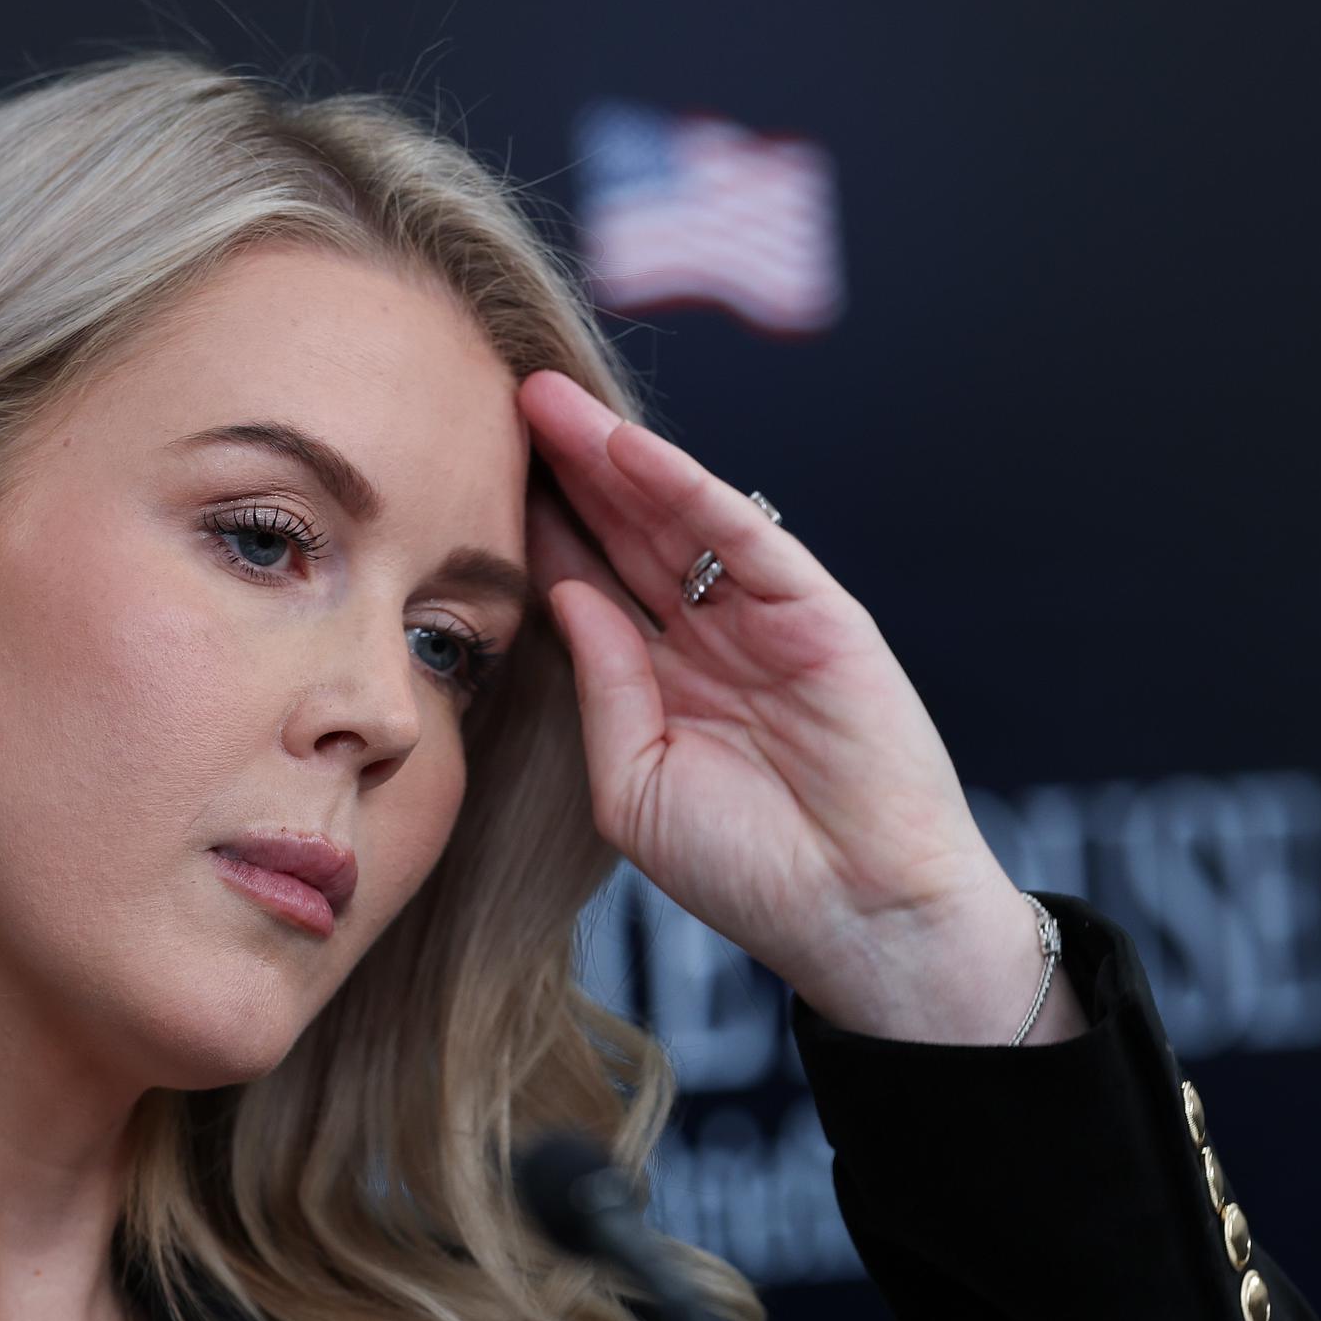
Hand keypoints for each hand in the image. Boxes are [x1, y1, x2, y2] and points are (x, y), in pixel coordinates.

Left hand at [518, 369, 1069, 1041]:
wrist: (856, 918)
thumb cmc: (747, 870)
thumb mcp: (633, 785)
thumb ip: (601, 687)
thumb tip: (566, 592)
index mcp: (661, 679)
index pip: (588, 582)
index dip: (535, 528)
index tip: (464, 479)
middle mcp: (709, 636)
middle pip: (624, 532)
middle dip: (563, 469)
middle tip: (495, 404)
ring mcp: (764, 619)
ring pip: (677, 517)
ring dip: (613, 457)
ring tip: (545, 402)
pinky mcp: (818, 613)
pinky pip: (745, 537)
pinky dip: (688, 489)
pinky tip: (629, 450)